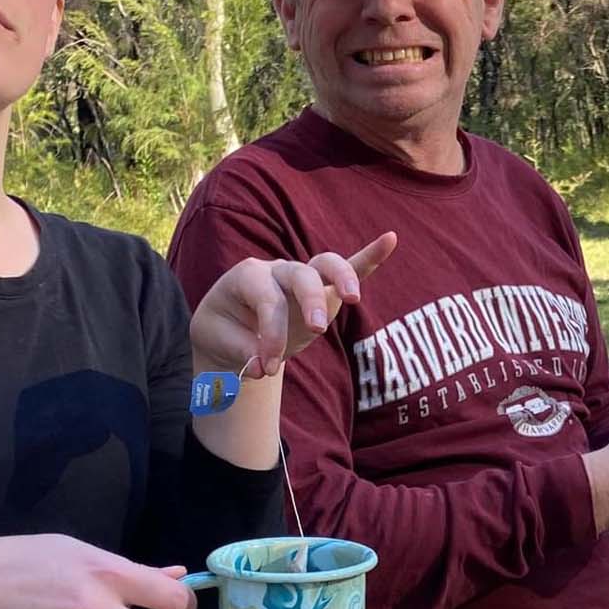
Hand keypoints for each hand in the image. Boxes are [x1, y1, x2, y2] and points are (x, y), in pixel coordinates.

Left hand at [190, 232, 396, 377]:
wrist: (230, 326)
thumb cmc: (224, 330)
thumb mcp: (218, 341)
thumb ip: (241, 352)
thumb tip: (262, 367)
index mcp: (247, 276)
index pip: (267, 301)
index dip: (271, 335)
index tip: (266, 369)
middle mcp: (278, 270)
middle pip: (301, 275)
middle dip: (311, 300)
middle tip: (318, 330)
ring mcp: (303, 277)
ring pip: (327, 264)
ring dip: (343, 277)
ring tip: (353, 297)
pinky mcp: (324, 289)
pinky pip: (349, 268)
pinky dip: (370, 256)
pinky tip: (390, 239)